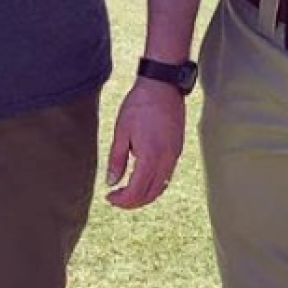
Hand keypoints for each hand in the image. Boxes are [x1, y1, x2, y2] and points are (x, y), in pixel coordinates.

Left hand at [105, 78, 185, 209]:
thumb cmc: (139, 105)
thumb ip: (116, 159)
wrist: (163, 85)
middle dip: (132, 202)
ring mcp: (174, 155)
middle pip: (150, 194)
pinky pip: (167, 175)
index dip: (122, 200)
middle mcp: (166, 159)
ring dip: (144, 194)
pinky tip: (142, 176)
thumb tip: (111, 182)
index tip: (110, 196)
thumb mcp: (121, 131)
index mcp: (150, 157)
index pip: (136, 192)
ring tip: (128, 190)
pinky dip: (154, 183)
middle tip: (117, 198)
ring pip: (161, 187)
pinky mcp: (178, 149)